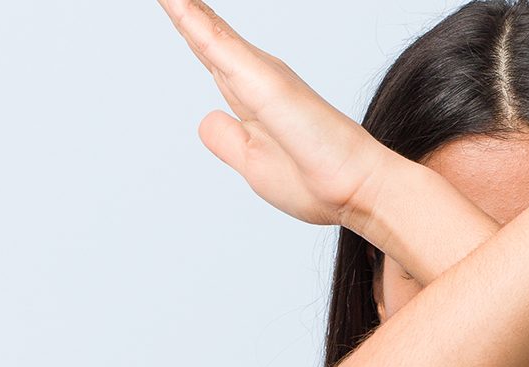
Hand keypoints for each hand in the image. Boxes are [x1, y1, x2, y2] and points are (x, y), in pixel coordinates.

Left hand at [157, 0, 397, 225]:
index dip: (189, 28)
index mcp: (253, 97)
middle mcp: (256, 75)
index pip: (210, 54)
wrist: (355, 187)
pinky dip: (188, 16)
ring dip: (182, 5)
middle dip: (184, 9)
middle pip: (205, 33)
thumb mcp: (254, 163)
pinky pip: (212, 40)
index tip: (173, 4)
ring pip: (204, 27)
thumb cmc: (317, 181)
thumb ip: (228, 139)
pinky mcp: (258, 78)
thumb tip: (206, 118)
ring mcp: (257, 72)